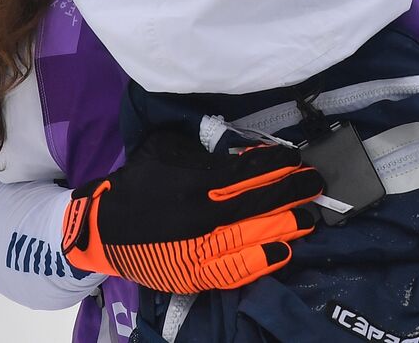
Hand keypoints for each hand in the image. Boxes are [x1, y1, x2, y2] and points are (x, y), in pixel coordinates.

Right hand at [61, 130, 322, 292]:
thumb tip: (247, 145)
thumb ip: (205, 144)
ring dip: (287, 224)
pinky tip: (283, 252)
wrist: (101, 227)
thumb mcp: (168, 146)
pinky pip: (234, 270)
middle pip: (263, 202)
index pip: (253, 171)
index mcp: (198, 181)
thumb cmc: (141, 179)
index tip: (296, 157)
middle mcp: (204, 215)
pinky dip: (261, 261)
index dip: (280, 163)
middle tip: (316, 183)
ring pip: (256, 236)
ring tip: (309, 217)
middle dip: (295, 190)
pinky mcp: (192, 274)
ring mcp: (200, 248)